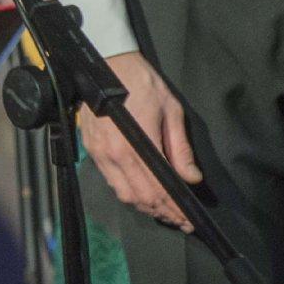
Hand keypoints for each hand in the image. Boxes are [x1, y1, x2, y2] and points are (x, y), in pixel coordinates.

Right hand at [78, 51, 201, 232]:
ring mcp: (100, 154)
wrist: (108, 63)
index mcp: (136, 144)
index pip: (159, 188)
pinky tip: (142, 195)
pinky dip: (128, 194)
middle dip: (163, 212)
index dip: (175, 208)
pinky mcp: (91, 150)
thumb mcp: (171, 111)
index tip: (188, 219)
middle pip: (141, 197)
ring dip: (145, 206)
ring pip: (123, 194)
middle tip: (180, 220)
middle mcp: (114, 154)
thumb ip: (181, 148)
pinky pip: (111, 182)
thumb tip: (191, 177)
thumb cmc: (142, 83)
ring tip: (164, 211)